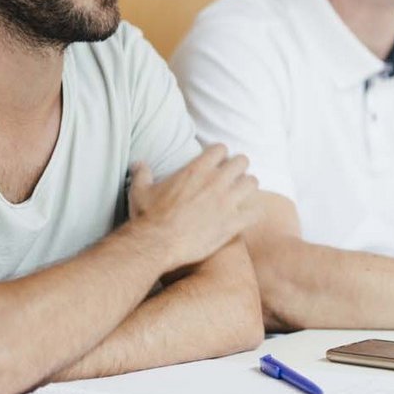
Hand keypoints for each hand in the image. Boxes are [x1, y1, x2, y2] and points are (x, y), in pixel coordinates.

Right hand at [126, 145, 259, 270]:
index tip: (216, 162)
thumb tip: (138, 163)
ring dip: (248, 187)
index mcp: (197, 170)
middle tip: (232, 178)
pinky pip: (256, 212)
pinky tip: (247, 216)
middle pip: (242, 161)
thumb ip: (142, 174)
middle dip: (238, 168)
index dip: (220, 155)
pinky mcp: (233, 223)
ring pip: (252, 183)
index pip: (221, 149)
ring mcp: (227, 202)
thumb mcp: (140, 191)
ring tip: (241, 195)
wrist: (157, 244)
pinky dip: (253, 213)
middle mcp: (216, 181)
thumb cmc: (148, 218)